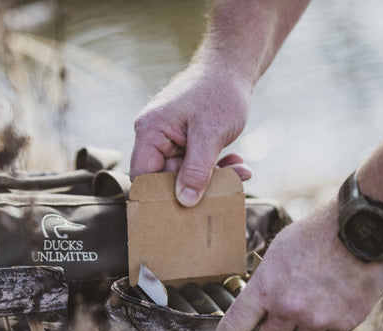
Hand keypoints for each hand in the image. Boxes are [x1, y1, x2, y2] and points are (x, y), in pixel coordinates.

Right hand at [130, 60, 252, 205]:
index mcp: (150, 132)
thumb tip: (185, 202)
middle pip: (166, 178)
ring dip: (213, 177)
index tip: (182, 212)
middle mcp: (154, 136)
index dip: (158, 197)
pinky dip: (216, 167)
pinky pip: (195, 164)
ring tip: (240, 173)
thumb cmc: (219, 91)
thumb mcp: (210, 134)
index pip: (143, 177)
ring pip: (184, 174)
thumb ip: (196, 170)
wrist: (232, 65)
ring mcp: (169, 139)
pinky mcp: (184, 140)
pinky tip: (237, 163)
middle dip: (196, 187)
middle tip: (226, 191)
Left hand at [210, 200, 382, 330]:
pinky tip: (327, 312)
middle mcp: (288, 309)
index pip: (234, 327)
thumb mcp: (278, 253)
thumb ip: (267, 283)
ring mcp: (317, 319)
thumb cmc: (315, 235)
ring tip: (299, 325)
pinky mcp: (344, 324)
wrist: (362, 229)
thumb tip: (262, 304)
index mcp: (265, 289)